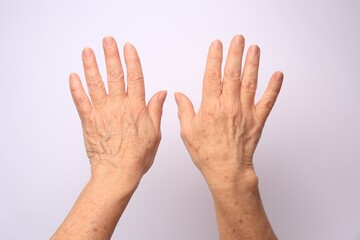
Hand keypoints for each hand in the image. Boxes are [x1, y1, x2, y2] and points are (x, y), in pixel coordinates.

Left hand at [69, 36, 166, 186]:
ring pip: (96, 84)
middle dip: (111, 56)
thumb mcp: (155, 133)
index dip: (132, 60)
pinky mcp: (89, 121)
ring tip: (88, 51)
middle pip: (115, 75)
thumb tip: (162, 93)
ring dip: (91, 66)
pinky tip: (73, 76)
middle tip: (107, 41)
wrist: (118, 173)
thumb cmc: (137, 157)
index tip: (128, 47)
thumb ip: (156, 110)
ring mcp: (102, 113)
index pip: (135, 78)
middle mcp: (119, 106)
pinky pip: (81, 101)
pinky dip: (76, 88)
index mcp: (136, 108)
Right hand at [175, 35, 282, 189]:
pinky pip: (268, 101)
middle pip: (233, 74)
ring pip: (250, 83)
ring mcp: (245, 112)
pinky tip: (278, 75)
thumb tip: (179, 96)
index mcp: (211, 107)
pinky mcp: (257, 120)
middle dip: (235, 54)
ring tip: (254, 49)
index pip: (212, 76)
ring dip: (253, 64)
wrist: (227, 170)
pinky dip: (274, 87)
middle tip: (238, 39)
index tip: (216, 45)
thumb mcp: (188, 132)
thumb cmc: (207, 153)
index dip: (214, 58)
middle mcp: (229, 106)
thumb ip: (184, 111)